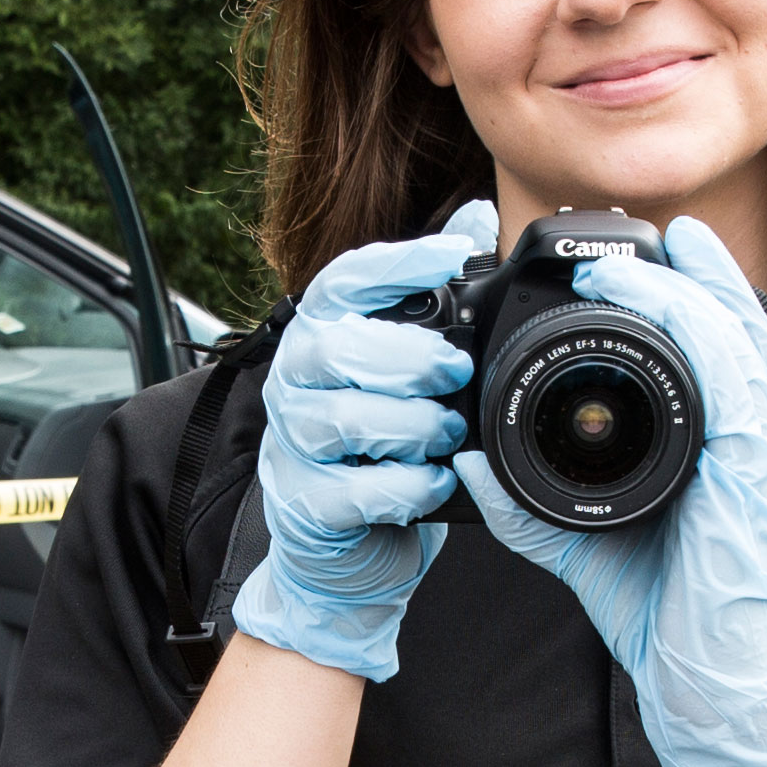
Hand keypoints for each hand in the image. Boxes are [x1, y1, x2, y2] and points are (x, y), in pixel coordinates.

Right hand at [224, 199, 492, 684]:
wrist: (347, 551)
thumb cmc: (381, 448)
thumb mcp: (408, 368)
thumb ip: (434, 297)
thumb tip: (473, 215)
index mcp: (321, 337)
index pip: (344, 281)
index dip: (397, 263)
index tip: (456, 256)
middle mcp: (296, 383)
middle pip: (335, 347)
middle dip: (407, 355)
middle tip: (457, 370)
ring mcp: (293, 446)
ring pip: (341, 419)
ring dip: (409, 425)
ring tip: (448, 434)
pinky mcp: (307, 506)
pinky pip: (351, 491)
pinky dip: (403, 488)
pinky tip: (433, 483)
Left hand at [455, 218, 766, 766]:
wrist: (703, 681)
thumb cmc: (659, 614)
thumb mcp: (571, 540)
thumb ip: (523, 501)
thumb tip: (467, 464)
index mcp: (709, 446)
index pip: (704, 350)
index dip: (676, 297)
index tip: (624, 264)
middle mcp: (740, 439)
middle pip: (729, 325)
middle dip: (693, 271)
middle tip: (646, 238)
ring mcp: (753, 452)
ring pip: (735, 336)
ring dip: (691, 285)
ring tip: (648, 252)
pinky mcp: (752, 471)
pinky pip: (729, 378)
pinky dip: (696, 329)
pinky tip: (665, 300)